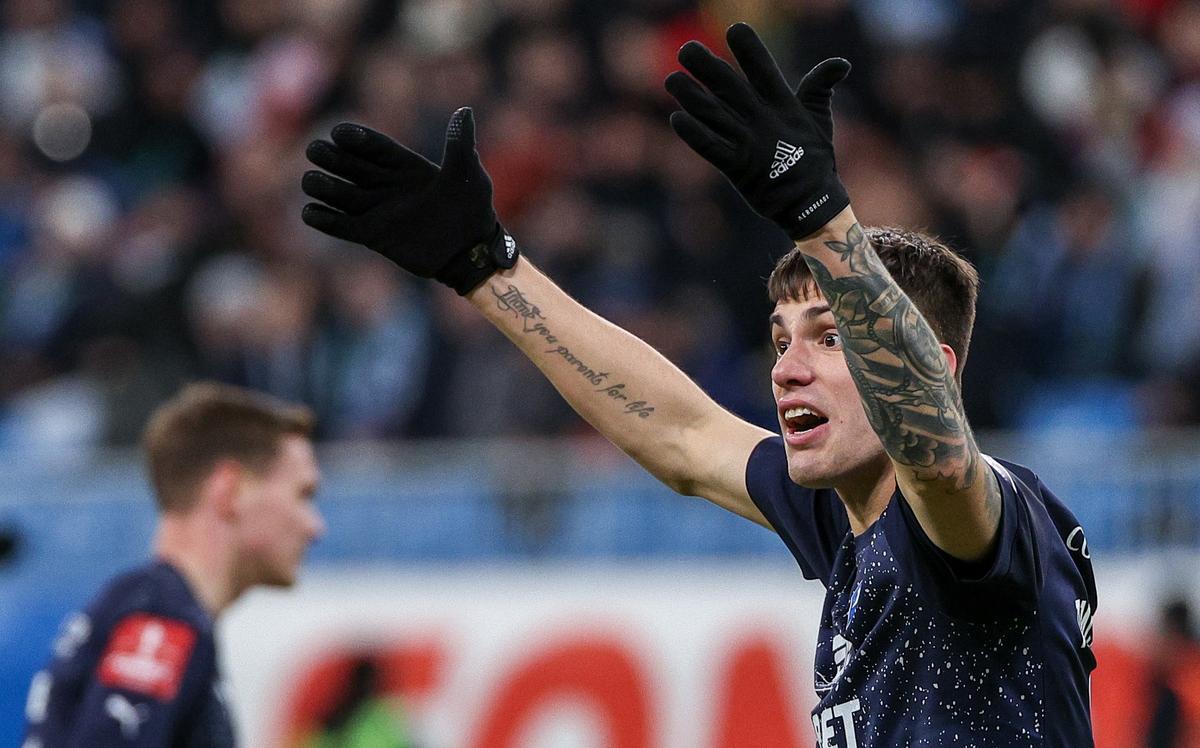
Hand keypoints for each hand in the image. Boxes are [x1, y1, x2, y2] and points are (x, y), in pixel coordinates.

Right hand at [301, 107, 517, 294]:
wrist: (470, 253)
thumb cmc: (473, 211)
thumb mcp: (469, 176)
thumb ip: (460, 146)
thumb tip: (464, 112)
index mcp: (406, 166)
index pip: (376, 148)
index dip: (357, 139)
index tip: (339, 132)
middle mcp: (387, 185)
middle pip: (351, 167)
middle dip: (332, 158)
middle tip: (315, 150)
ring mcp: (378, 210)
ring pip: (342, 195)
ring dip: (324, 187)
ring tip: (310, 181)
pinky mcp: (373, 236)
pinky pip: (343, 226)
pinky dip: (326, 220)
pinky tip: (310, 213)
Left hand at [665, 23, 850, 239]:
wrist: (811, 203)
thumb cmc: (813, 158)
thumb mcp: (819, 118)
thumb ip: (820, 87)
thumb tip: (841, 62)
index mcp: (784, 106)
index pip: (765, 71)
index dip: (750, 50)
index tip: (735, 29)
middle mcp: (764, 121)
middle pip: (730, 88)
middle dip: (707, 67)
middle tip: (686, 49)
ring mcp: (749, 145)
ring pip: (714, 115)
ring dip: (691, 97)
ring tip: (671, 79)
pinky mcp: (737, 169)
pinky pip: (711, 148)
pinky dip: (693, 134)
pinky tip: (676, 118)